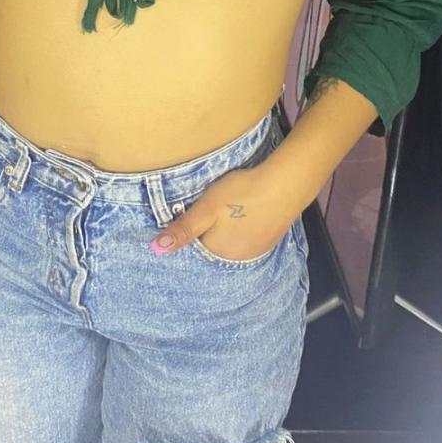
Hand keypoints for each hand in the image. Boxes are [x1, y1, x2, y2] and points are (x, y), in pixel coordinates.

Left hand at [150, 166, 299, 262]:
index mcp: (219, 253)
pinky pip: (246, 240)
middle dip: (206, 236)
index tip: (187, 221)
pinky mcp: (268, 239)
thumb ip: (182, 230)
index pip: (194, 252)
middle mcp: (237, 258)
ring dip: (224, 233)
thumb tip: (156, 250)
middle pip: (213, 250)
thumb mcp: (205, 209)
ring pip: (230, 245)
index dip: (188, 236)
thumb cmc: (241, 194)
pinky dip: (240, 230)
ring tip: (224, 215)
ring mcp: (256, 250)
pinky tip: (241, 215)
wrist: (285, 184)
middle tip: (208, 215)